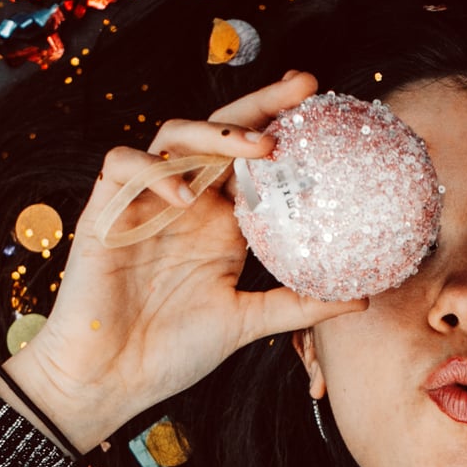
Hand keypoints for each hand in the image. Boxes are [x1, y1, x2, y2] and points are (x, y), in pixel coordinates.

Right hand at [2, 69, 369, 437]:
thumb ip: (298, 305)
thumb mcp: (246, 323)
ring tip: (258, 146)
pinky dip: (152, 169)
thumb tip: (361, 296)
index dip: (283, 130)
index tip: (325, 109)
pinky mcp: (104, 210)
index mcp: (219, 224)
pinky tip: (184, 193)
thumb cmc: (170, 352)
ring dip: (215, 133)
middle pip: (220, 134)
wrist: (109, 380)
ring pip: (173, 136)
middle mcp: (186, 203)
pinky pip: (122, 165)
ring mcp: (145, 203)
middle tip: (305, 86)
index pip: (253, 162)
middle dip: (261, 104)